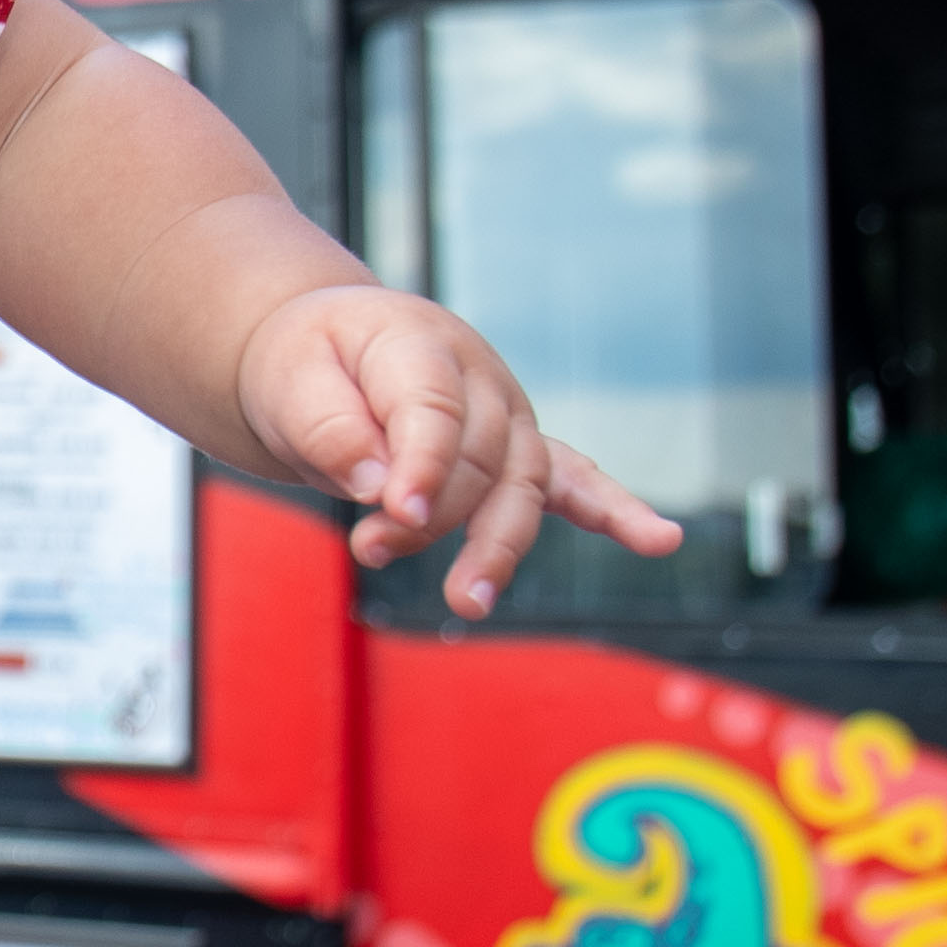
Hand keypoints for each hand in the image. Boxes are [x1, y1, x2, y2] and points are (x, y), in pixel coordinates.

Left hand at [233, 282, 680, 616]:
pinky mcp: (519, 451)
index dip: (420, 465)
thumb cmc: (303, 368)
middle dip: (430, 515)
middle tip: (368, 548)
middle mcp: (480, 378)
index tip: (391, 514)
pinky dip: (615, 511)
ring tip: (467, 602)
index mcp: (420, 343)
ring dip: (499, 545)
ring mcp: (509, 414)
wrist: (321, 354)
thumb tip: (380, 489)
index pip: (433, 408)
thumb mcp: (289, 383)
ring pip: (522, 484)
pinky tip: (658, 541)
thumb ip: (330, 430)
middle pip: (478, 458)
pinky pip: (575, 481)